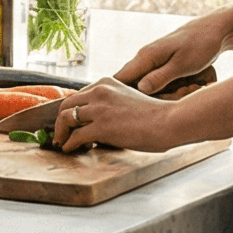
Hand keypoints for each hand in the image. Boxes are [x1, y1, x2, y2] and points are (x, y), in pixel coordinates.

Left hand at [54, 78, 185, 152]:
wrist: (171, 121)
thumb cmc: (157, 115)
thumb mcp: (129, 99)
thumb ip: (111, 104)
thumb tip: (98, 122)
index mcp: (106, 83)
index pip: (79, 95)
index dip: (71, 110)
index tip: (70, 122)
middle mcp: (99, 92)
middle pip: (66, 104)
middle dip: (61, 120)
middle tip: (60, 133)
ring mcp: (99, 108)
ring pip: (66, 118)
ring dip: (60, 132)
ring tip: (62, 142)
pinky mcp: (102, 126)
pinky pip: (76, 136)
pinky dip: (69, 144)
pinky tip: (70, 149)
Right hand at [113, 6, 232, 92]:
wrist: (215, 30)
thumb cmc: (201, 44)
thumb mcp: (183, 64)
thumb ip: (160, 77)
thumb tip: (139, 89)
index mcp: (145, 57)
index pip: (119, 79)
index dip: (122, 96)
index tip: (141, 106)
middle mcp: (145, 59)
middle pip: (137, 88)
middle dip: (158, 97)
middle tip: (184, 92)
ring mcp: (153, 63)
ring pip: (152, 87)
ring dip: (171, 93)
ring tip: (193, 85)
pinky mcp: (163, 66)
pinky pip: (162, 83)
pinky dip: (176, 88)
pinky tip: (192, 84)